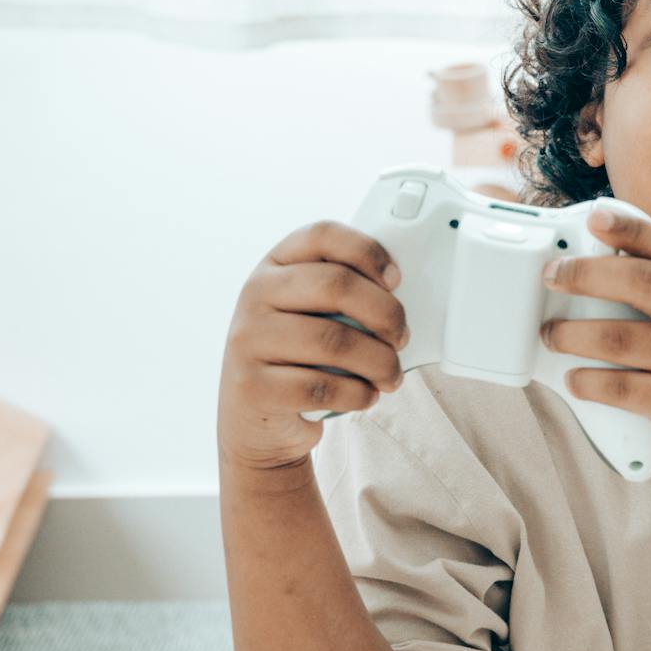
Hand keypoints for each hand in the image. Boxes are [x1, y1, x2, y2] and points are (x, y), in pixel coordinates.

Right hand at [219, 223, 407, 473]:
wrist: (254, 416)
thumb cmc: (298, 354)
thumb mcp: (311, 311)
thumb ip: (344, 293)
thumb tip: (401, 297)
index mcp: (276, 264)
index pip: (323, 235)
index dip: (368, 251)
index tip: (396, 280)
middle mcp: (255, 294)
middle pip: (337, 285)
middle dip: (386, 314)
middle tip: (402, 338)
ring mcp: (248, 339)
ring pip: (334, 341)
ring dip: (380, 362)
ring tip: (391, 375)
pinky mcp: (251, 386)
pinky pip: (322, 386)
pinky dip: (358, 394)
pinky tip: (366, 396)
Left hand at [540, 208, 650, 494]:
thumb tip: (597, 272)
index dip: (631, 228)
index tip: (594, 217)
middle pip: (641, 281)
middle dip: (586, 274)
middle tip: (552, 275)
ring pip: (622, 337)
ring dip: (574, 334)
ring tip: (551, 334)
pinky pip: (625, 389)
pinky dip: (590, 383)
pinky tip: (574, 380)